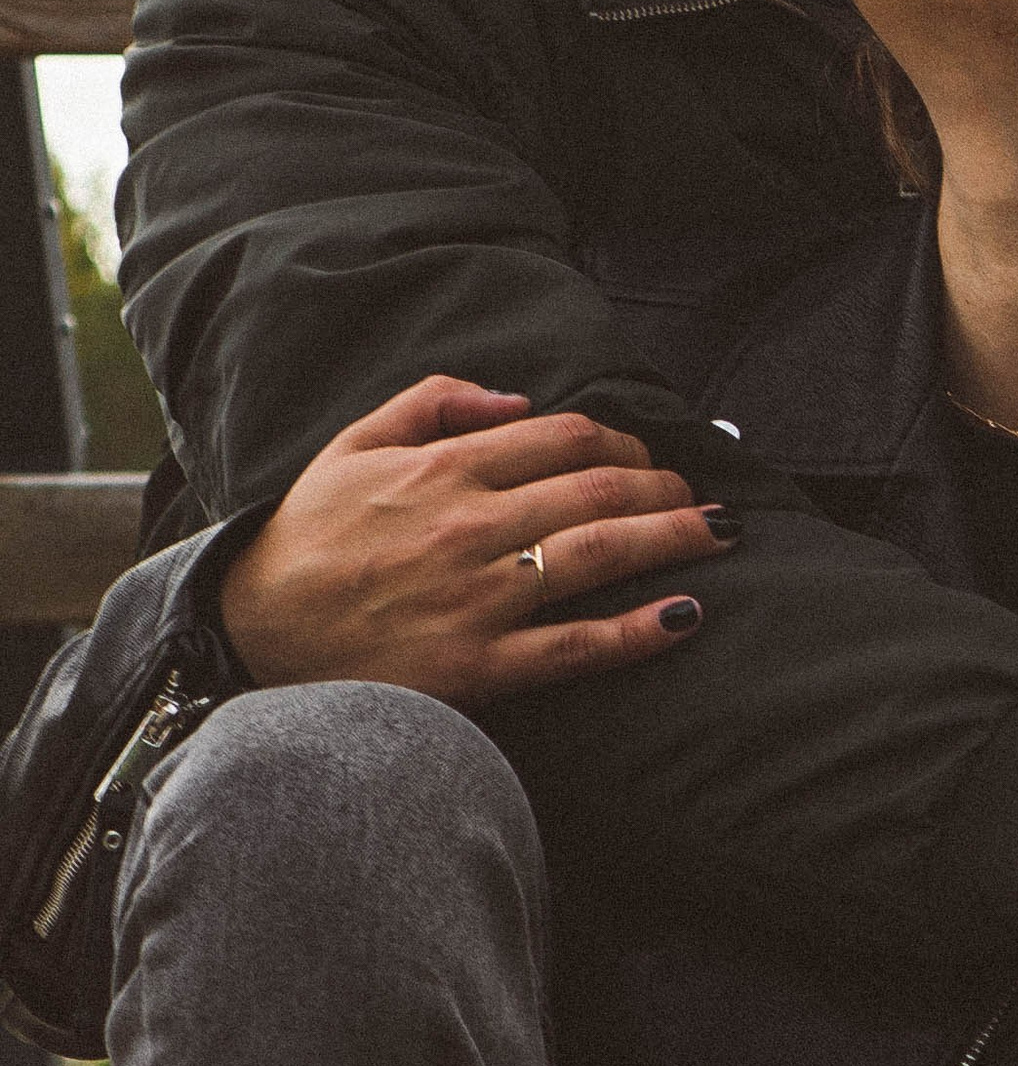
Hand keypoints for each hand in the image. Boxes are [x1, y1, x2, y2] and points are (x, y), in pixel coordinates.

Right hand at [219, 378, 739, 703]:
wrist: (247, 638)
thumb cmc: (305, 539)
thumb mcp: (354, 444)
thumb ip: (435, 401)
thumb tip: (520, 400)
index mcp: (443, 468)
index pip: (565, 437)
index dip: (625, 442)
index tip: (651, 457)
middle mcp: (469, 525)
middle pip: (599, 490)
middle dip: (666, 488)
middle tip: (701, 496)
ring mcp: (476, 597)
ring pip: (601, 555)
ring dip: (675, 539)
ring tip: (721, 533)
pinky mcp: (476, 666)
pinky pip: (575, 646)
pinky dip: (638, 630)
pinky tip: (685, 615)